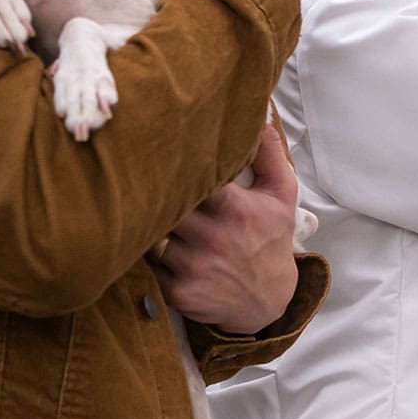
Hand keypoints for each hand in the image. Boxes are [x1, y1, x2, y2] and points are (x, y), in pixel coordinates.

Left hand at [149, 127, 300, 332]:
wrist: (269, 301)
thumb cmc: (271, 240)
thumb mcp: (282, 195)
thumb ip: (270, 154)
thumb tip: (261, 117)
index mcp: (235, 210)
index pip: (195, 179)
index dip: (174, 165)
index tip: (161, 152)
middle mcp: (213, 239)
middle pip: (165, 205)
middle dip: (152, 192)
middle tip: (136, 175)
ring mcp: (193, 267)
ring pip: (150, 234)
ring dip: (144, 222)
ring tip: (135, 207)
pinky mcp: (177, 292)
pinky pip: (145, 266)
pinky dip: (141, 253)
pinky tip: (141, 242)